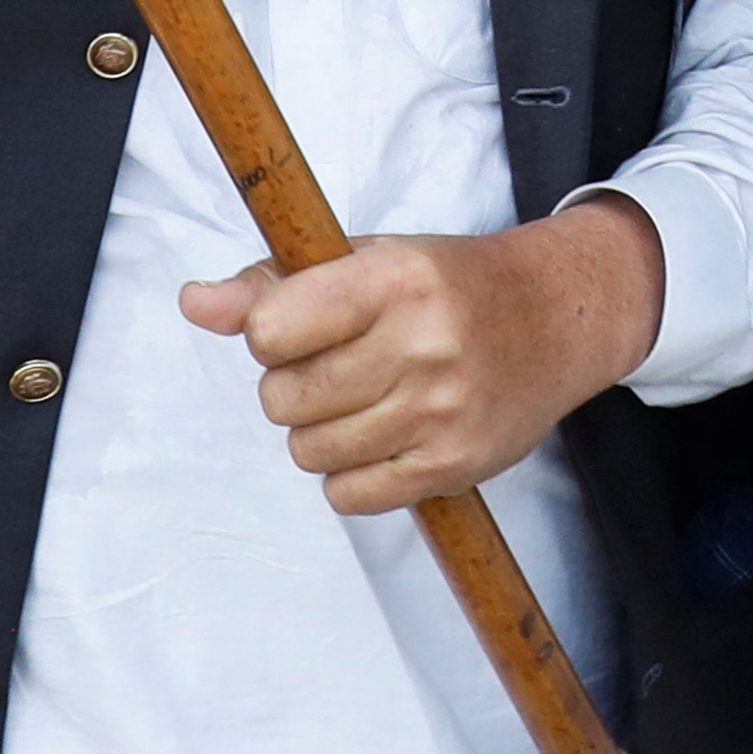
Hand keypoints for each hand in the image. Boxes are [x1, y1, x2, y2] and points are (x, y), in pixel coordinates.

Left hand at [178, 199, 665, 515]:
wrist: (560, 316)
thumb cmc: (449, 283)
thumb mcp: (367, 257)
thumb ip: (272, 283)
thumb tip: (192, 302)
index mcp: (395, 277)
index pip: (270, 331)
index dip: (273, 334)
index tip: (304, 326)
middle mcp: (423, 342)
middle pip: (282, 400)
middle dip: (295, 386)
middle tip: (343, 364)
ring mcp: (442, 408)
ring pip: (310, 452)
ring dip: (322, 432)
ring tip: (368, 398)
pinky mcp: (455, 463)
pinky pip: (349, 496)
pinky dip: (352, 474)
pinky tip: (387, 435)